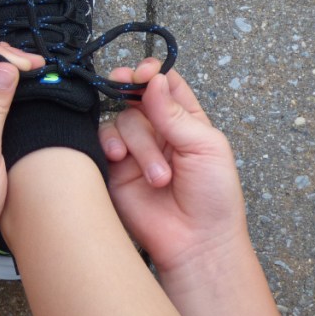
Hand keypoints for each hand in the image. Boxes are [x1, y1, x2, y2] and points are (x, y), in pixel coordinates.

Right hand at [100, 59, 279, 315]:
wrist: (194, 242)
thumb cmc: (213, 198)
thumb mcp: (205, 147)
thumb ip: (175, 113)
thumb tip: (153, 79)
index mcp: (187, 120)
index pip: (165, 84)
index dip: (152, 73)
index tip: (144, 73)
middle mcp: (158, 131)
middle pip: (138, 98)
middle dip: (138, 103)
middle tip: (130, 92)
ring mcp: (134, 149)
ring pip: (121, 120)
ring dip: (139, 144)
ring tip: (158, 176)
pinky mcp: (114, 167)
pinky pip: (101, 141)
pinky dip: (109, 144)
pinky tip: (120, 158)